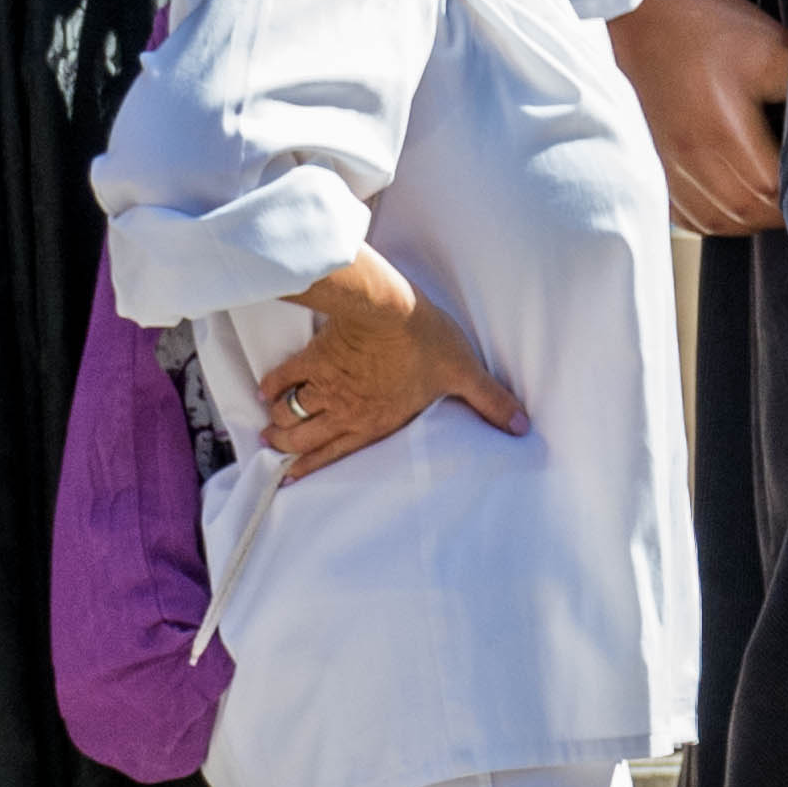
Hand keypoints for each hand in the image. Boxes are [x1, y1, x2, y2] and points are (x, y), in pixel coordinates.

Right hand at [256, 256, 522, 476]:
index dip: (313, 467)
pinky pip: (285, 377)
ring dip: (279, 423)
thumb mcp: (464, 374)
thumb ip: (490, 402)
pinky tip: (265, 390)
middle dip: (289, 447)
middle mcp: (346, 410)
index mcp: (377, 421)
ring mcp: (326, 385)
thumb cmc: (427, 342)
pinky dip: (272, 386)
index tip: (291, 476)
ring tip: (268, 429)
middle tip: (275, 449)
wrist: (388, 309)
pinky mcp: (314, 356)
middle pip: (306, 437)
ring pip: (292, 413)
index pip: (339, 453)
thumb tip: (522, 427)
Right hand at [611, 0, 787, 236]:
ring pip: (716, 220)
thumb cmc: (708, 23)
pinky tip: (734, 198)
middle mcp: (690, 156)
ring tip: (774, 200)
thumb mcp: (772, 44)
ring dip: (749, 219)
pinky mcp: (652, 163)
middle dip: (782, 212)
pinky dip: (716, 216)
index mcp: (722, 128)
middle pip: (746, 212)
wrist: (640, 9)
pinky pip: (687, 214)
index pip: (774, 190)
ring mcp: (667, 164)